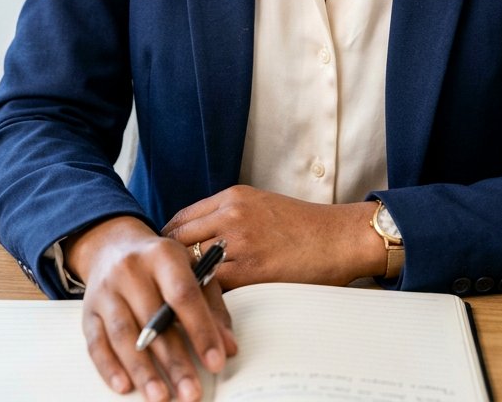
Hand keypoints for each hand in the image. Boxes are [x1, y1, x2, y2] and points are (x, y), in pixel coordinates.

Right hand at [63, 215, 236, 401]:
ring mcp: (106, 290)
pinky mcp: (88, 311)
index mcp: (163, 254)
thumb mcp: (191, 272)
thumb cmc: (160, 264)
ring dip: (143, 371)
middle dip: (175, 362)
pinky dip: (110, 367)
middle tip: (191, 393)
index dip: (201, 330)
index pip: (183, 295)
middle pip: (154, 320)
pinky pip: (96, 343)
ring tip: (160, 397)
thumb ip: (212, 308)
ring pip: (124, 334)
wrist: (114, 246)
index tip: (216, 362)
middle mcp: (131, 269)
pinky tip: (125, 386)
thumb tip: (228, 346)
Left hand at [162, 186, 385, 288]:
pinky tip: (209, 305)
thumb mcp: (259, 204)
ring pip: (194, 266)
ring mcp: (240, 243)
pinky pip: (215, 287)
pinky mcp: (252, 271)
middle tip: (169, 283)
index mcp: (233, 196)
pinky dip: (208, 297)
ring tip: (185, 297)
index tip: (165, 258)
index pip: (181, 218)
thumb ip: (227, 214)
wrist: (337, 237)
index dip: (168, 241)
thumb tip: (194, 237)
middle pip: (179, 241)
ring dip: (187, 283)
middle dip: (171, 264)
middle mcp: (232, 215)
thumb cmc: (300, 225)